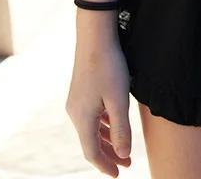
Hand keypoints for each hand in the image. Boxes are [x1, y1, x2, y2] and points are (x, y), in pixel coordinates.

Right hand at [66, 35, 132, 176]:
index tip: (119, 174)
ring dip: (107, 140)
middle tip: (126, 164)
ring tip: (123, 148)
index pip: (92, 152)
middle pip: (90, 142)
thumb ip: (121, 130)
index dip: (106, 166)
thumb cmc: (109, 67)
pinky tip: (113, 124)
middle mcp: (74, 112)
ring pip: (91, 129)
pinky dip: (102, 126)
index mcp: (82, 118)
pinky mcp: (80, 91)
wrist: (94, 36)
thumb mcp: (119, 100)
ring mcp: (76, 101)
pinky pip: (91, 116)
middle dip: (108, 155)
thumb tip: (123, 155)